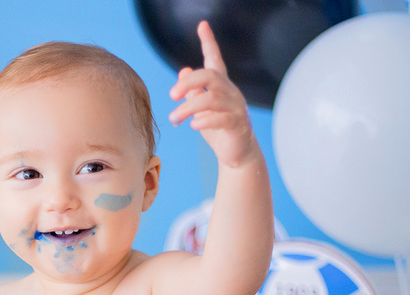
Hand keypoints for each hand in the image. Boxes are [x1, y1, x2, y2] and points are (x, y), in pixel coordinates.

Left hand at [168, 21, 258, 169]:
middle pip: (210, 76)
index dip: (209, 42)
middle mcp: (231, 93)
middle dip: (188, 82)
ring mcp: (236, 108)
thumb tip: (183, 71)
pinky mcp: (237, 125)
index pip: (215, 60)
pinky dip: (204, 121)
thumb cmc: (218, 130)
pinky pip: (221, 118)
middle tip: (171, 95)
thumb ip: (194, 91)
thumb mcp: (202, 109)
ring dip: (188, 108)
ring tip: (174, 119)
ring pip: (211, 99)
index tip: (202, 25)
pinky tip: (193, 125)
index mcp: (221, 86)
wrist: (237, 155)